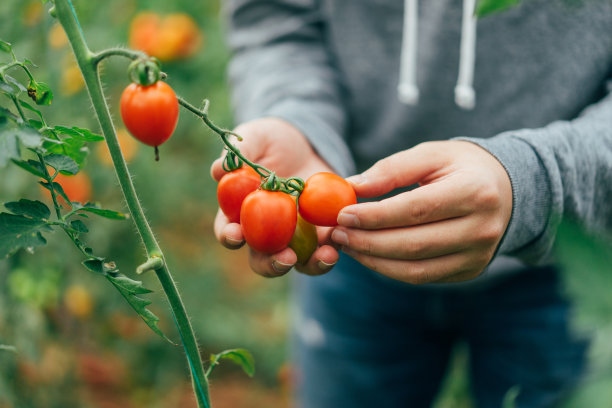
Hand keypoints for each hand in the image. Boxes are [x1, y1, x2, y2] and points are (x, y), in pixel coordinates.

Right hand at [210, 117, 338, 276]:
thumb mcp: (255, 138)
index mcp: (239, 213)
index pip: (228, 231)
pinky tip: (340, 242)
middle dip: (271, 264)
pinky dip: (332, 251)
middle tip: (285, 259)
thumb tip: (218, 170)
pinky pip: (325, 248)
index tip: (236, 235)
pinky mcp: (320, 232)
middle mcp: (264, 232)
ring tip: (325, 257)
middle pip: (261, 259)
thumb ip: (238, 153)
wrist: (305, 141)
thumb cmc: (270, 140)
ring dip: (310, 265)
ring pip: (297, 261)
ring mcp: (293, 236)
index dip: (229, 236)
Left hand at [331, 141, 512, 283]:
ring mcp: (478, 256)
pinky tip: (369, 254)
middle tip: (337, 234)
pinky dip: (390, 269)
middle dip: (368, 242)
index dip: (376, 216)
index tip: (343, 214)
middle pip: (414, 244)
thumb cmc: (461, 167)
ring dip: (374, 260)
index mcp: (475, 192)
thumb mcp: (431, 154)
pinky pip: (423, 277)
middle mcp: (482, 229)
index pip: (416, 209)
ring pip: (416, 270)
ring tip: (348, 245)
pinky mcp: (470, 271)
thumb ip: (392, 169)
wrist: (506, 190)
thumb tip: (353, 186)